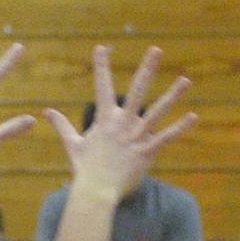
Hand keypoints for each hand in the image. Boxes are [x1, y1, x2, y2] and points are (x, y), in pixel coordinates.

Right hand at [45, 45, 195, 201]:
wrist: (96, 192)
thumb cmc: (85, 170)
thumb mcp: (73, 145)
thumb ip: (62, 126)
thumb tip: (46, 112)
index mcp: (104, 120)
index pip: (102, 87)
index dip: (101, 67)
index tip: (101, 48)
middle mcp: (122, 124)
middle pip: (137, 91)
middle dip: (146, 69)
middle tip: (156, 49)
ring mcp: (136, 137)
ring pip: (157, 111)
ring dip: (172, 95)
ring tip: (186, 79)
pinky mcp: (147, 151)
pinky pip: (166, 137)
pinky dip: (180, 127)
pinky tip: (193, 116)